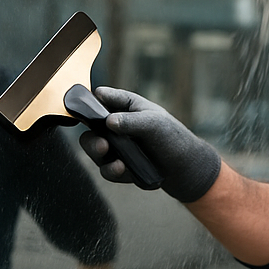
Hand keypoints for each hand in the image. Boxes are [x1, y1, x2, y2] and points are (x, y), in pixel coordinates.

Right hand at [79, 87, 221, 202]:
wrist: (183, 167)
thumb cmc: (171, 137)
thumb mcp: (154, 123)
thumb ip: (131, 121)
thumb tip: (109, 121)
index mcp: (124, 105)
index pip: (101, 98)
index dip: (90, 103)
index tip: (85, 111)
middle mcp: (116, 124)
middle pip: (90, 128)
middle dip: (92, 138)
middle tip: (102, 145)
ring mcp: (115, 146)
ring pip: (94, 149)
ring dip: (100, 156)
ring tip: (118, 163)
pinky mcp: (117, 166)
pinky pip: (106, 169)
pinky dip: (112, 170)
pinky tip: (123, 169)